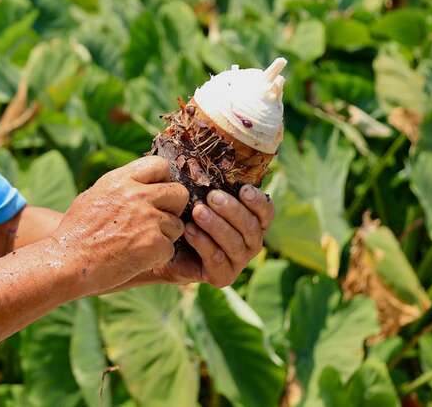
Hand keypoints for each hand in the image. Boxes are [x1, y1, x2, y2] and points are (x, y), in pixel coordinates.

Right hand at [50, 156, 188, 297]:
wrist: (69, 262)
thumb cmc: (76, 232)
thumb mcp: (93, 196)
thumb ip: (119, 187)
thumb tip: (137, 181)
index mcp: (120, 179)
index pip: (160, 165)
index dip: (163, 180)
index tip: (156, 194)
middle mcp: (137, 195)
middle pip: (179, 193)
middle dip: (173, 208)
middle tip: (158, 221)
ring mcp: (148, 219)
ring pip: (177, 224)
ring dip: (165, 236)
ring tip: (139, 243)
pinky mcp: (155, 244)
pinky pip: (170, 248)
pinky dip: (158, 256)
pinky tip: (137, 258)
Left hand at [155, 184, 274, 286]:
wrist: (164, 243)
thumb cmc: (184, 211)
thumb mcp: (197, 193)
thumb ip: (209, 180)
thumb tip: (202, 154)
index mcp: (252, 220)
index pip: (266, 211)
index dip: (258, 201)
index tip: (243, 188)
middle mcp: (251, 241)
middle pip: (251, 227)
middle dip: (232, 210)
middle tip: (212, 196)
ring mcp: (238, 261)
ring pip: (236, 244)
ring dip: (217, 226)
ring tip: (198, 211)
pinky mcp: (222, 276)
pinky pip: (218, 260)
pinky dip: (204, 244)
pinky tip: (189, 230)